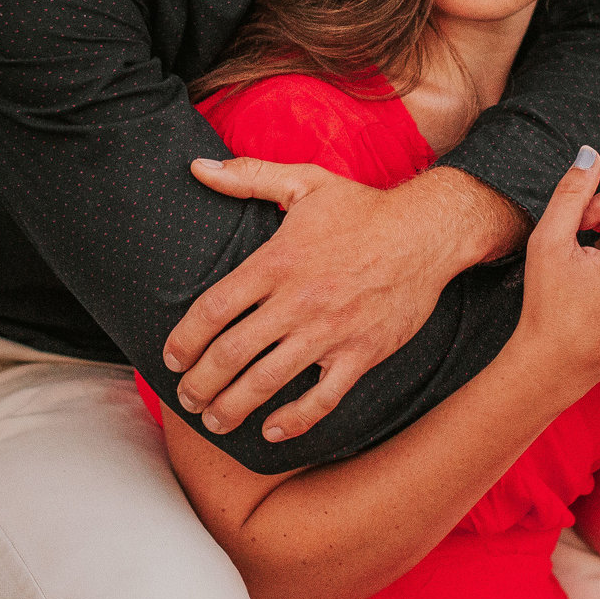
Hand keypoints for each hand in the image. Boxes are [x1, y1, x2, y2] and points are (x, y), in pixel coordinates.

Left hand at [169, 160, 522, 442]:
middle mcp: (298, 300)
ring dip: (233, 407)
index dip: (185, 339)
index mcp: (277, 262)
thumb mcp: (304, 181)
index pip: (214, 309)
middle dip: (200, 383)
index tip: (172, 358)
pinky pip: (323, 398)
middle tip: (186, 398)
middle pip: (231, 353)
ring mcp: (330, 331)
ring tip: (214, 421)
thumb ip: (247, 176)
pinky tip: (272, 431)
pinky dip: (294, 420)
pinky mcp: (361, 353)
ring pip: (267, 381)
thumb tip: (197, 167)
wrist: (428, 232)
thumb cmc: (363, 208)